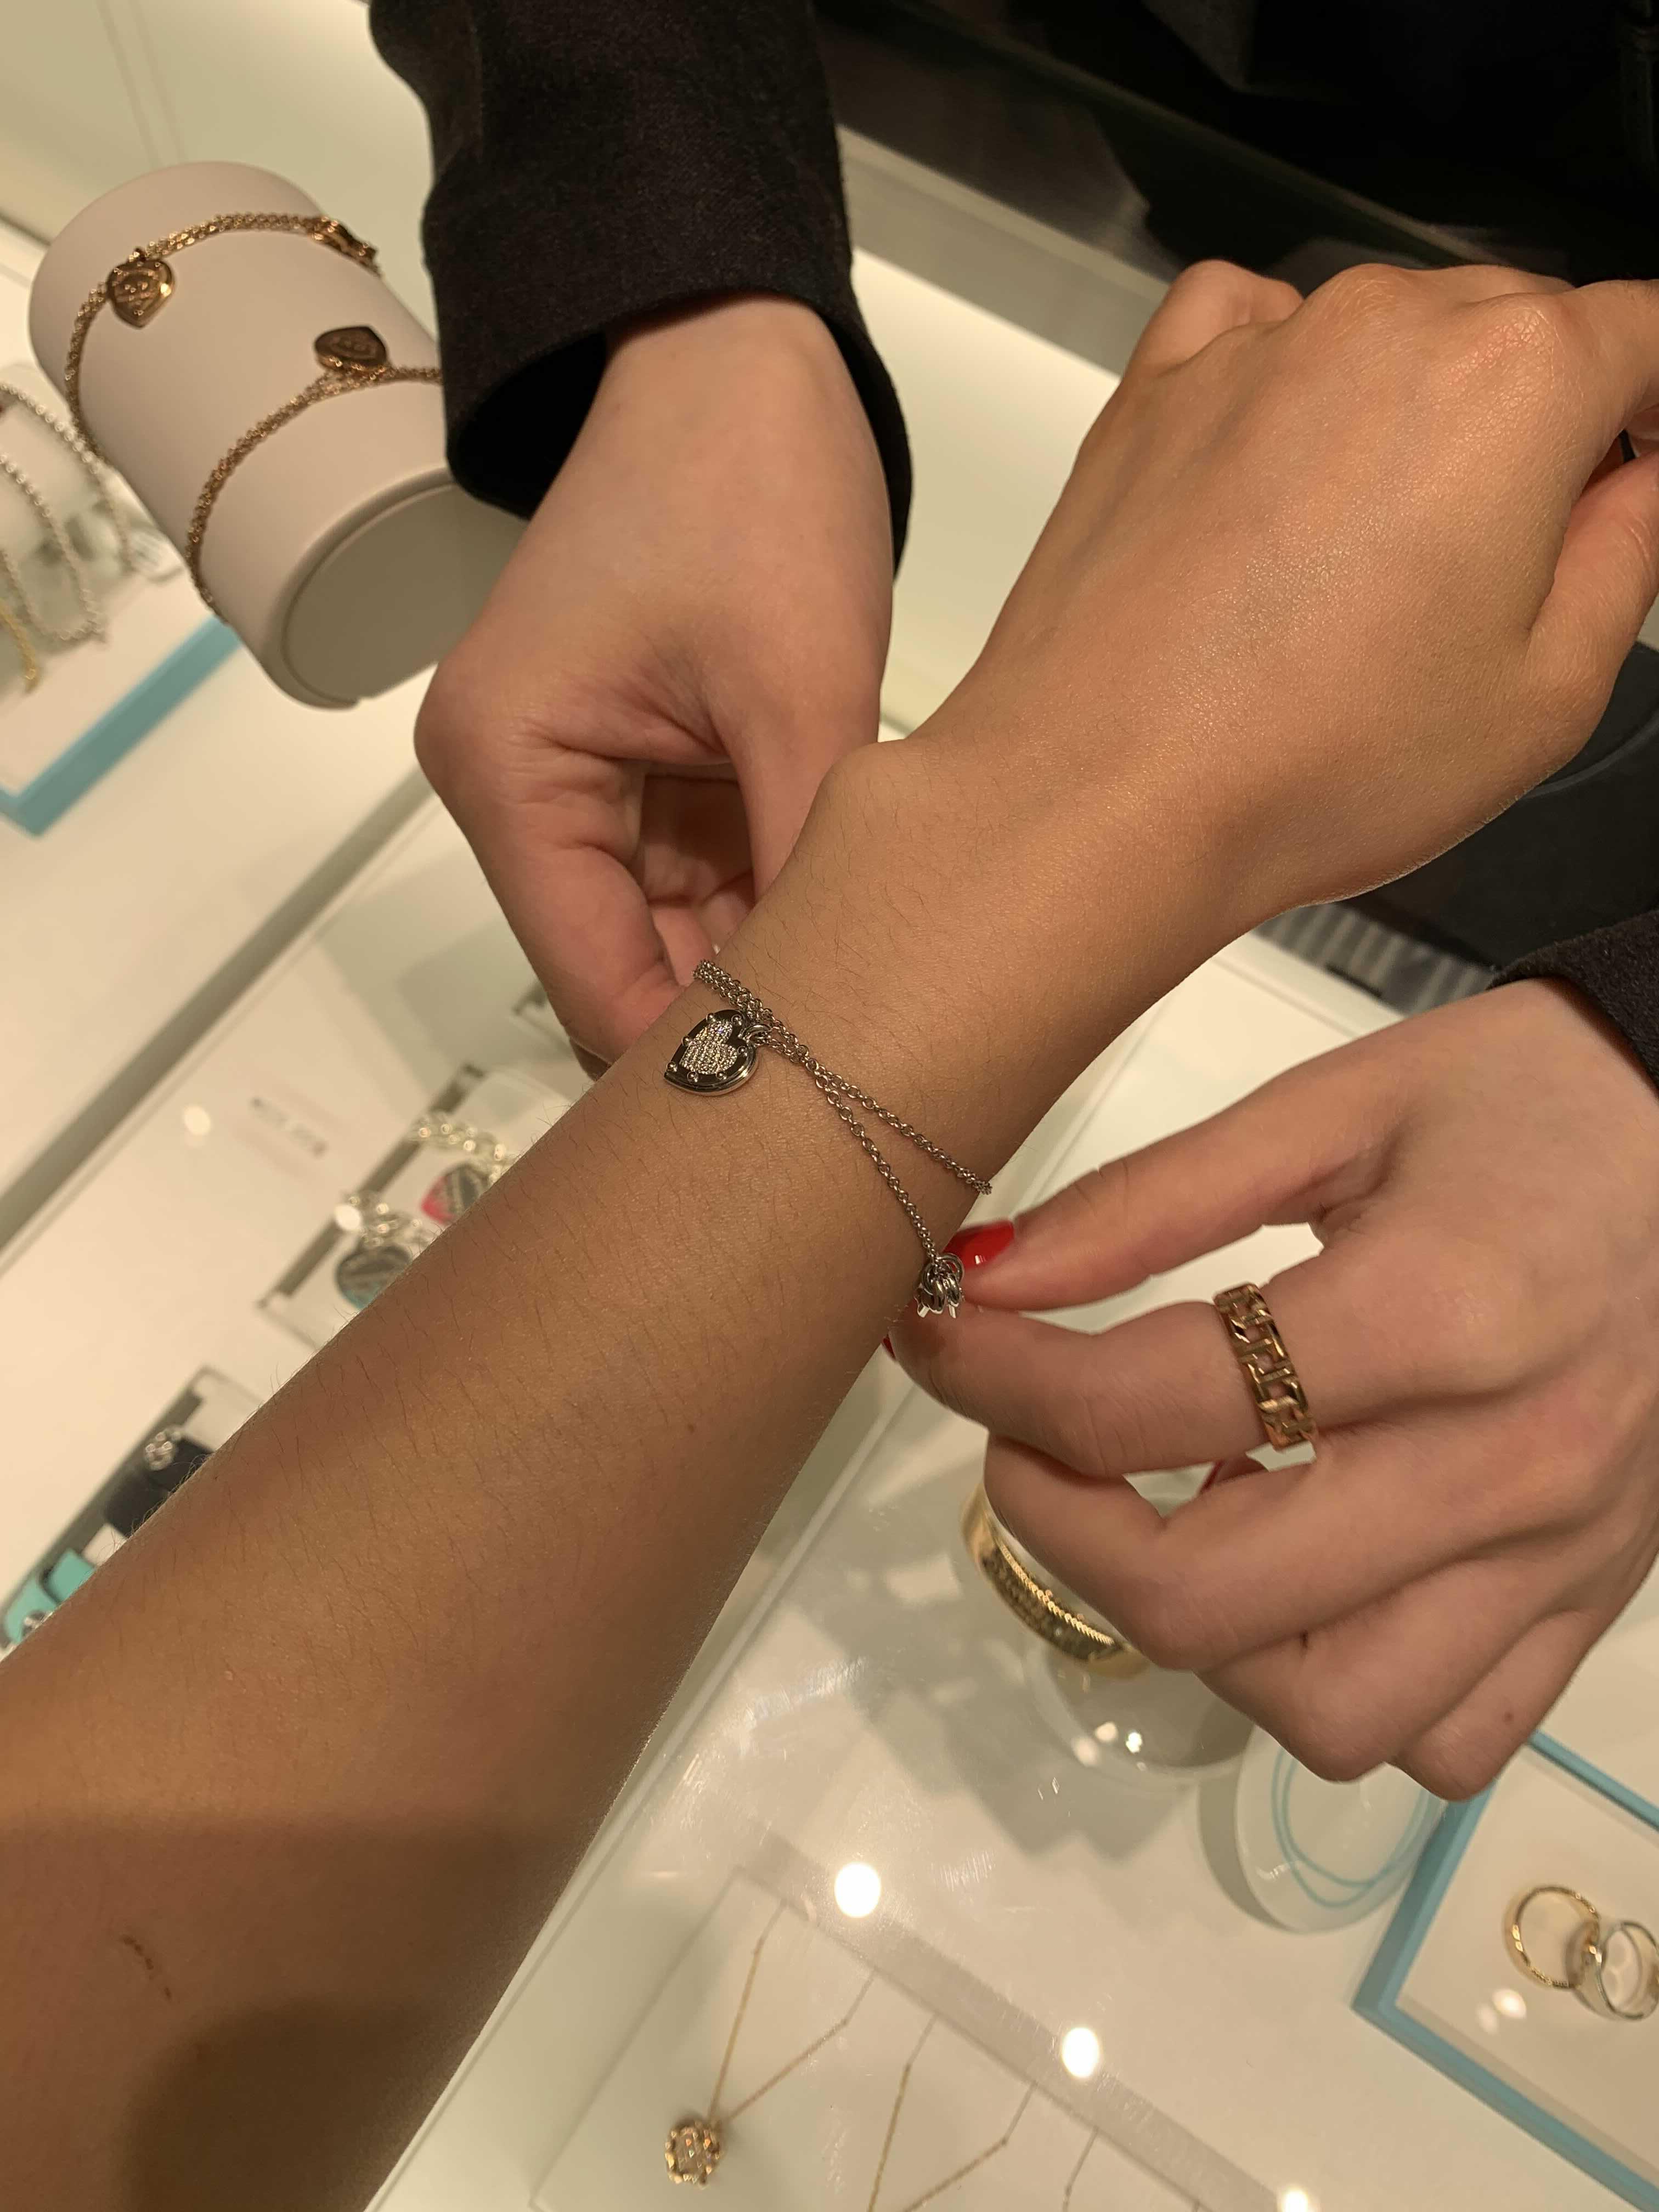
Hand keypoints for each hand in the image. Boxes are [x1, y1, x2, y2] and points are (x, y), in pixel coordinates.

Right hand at [414, 295, 891, 1068]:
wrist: (736, 357)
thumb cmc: (746, 477)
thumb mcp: (799, 689)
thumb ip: (807, 862)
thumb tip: (844, 1013)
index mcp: (509, 769)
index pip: (595, 983)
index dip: (697, 1064)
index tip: (811, 1123)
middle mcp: (518, 790)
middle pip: (625, 970)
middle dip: (738, 1021)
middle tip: (868, 1089)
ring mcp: (574, 784)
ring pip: (673, 936)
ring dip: (765, 965)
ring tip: (880, 1023)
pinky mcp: (634, 770)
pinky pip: (700, 879)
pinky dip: (771, 905)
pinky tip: (857, 940)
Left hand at [890, 981, 1658, 1797]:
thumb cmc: (1530, 1095)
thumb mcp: (1335, 1102)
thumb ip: (1151, 1199)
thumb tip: (980, 1277)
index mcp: (1439, 1312)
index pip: (1150, 1402)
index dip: (997, 1377)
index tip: (938, 1335)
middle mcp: (1506, 1467)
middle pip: (1209, 1598)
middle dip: (1056, 1529)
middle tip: (1022, 1443)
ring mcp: (1561, 1560)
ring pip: (1325, 1715)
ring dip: (1199, 1637)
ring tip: (1169, 1515)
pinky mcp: (1592, 1605)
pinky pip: (1443, 1737)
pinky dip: (1337, 1691)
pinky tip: (1299, 1577)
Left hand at [916, 259, 1658, 934]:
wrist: (1106, 794)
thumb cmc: (1301, 763)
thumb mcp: (1547, 694)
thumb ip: (1630, 557)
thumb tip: (1641, 494)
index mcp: (1516, 383)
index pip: (1646, 333)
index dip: (1657, 409)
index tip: (1638, 469)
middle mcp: (1386, 330)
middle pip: (1516, 326)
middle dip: (1538, 419)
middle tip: (1505, 555)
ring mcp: (1262, 348)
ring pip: (1386, 331)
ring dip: (1409, 410)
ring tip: (1373, 559)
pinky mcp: (1162, 386)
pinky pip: (1251, 326)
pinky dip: (1287, 371)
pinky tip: (1285, 470)